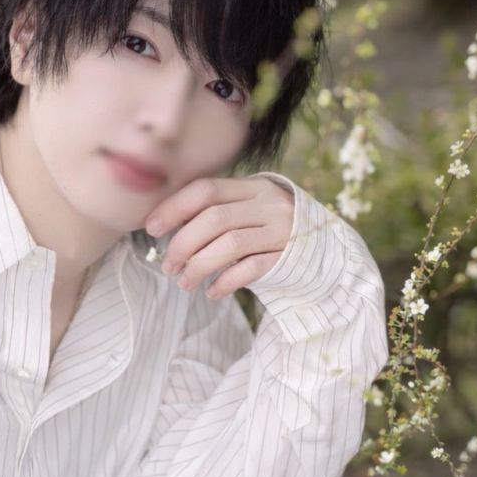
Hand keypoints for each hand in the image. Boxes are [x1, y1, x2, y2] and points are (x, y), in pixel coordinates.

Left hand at [145, 175, 293, 298]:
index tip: (152, 228)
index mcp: (254, 186)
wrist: (324, 249)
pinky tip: (211, 291)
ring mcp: (281, 231)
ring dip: (199, 266)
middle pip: (214, 219)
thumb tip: (163, 223)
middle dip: (183, 243)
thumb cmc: (271, 227)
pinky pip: (250, 269)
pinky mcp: (288, 258)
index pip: (207, 189)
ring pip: (230, 245)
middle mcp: (269, 204)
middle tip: (167, 264)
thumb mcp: (250, 207)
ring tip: (184, 281)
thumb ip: (218, 208)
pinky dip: (225, 281)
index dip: (175, 207)